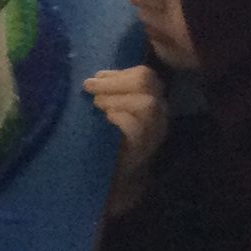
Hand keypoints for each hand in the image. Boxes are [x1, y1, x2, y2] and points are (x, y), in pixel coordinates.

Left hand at [84, 63, 167, 212]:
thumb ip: (112, 93)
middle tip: (90, 87)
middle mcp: (160, 113)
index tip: (97, 77)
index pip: (145, 75)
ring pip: (146, 103)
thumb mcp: (114, 110)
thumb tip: (95, 78)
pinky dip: (119, 118)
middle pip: (147, 82)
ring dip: (115, 100)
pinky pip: (136, 127)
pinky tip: (107, 119)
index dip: (118, 73)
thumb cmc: (113, 140)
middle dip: (115, 82)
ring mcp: (155, 131)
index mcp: (154, 100)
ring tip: (97, 105)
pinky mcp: (144, 148)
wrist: (119, 177)